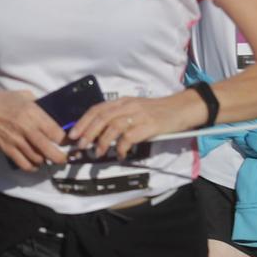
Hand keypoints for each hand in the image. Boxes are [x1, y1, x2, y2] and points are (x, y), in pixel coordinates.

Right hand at [0, 88, 68, 171]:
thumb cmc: (0, 100)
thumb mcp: (23, 96)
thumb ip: (38, 105)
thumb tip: (51, 113)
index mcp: (33, 113)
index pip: (57, 132)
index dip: (65, 140)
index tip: (68, 142)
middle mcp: (27, 128)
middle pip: (51, 150)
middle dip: (61, 158)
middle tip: (64, 159)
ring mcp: (16, 140)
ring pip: (38, 159)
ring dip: (44, 161)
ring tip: (46, 158)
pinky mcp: (7, 149)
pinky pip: (24, 164)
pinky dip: (32, 167)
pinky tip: (34, 163)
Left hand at [69, 93, 198, 161]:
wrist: (182, 108)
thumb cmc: (158, 112)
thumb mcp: (136, 109)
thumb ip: (120, 117)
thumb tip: (100, 134)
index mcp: (123, 101)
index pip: (97, 109)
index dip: (83, 121)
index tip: (74, 134)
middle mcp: (128, 105)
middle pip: (102, 117)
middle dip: (88, 132)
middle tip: (81, 145)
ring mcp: (139, 115)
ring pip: (113, 126)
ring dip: (102, 141)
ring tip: (98, 153)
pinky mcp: (149, 125)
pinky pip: (130, 137)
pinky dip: (122, 147)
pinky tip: (121, 155)